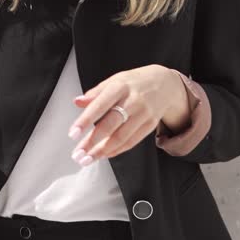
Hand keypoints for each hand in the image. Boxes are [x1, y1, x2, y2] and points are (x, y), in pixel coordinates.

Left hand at [67, 65, 182, 163]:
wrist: (165, 84)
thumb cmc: (135, 83)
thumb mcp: (115, 80)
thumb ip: (96, 93)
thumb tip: (77, 101)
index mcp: (120, 87)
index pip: (100, 105)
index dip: (85, 121)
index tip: (73, 134)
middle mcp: (133, 101)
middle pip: (111, 124)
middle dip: (92, 141)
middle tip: (78, 154)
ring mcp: (143, 114)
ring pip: (121, 137)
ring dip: (103, 151)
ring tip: (88, 159)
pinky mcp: (150, 125)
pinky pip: (132, 141)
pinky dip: (116, 150)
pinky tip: (104, 155)